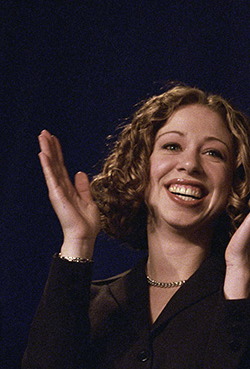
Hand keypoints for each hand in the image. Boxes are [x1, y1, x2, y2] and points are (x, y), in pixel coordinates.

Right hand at [38, 130, 100, 258]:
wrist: (84, 236)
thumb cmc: (86, 223)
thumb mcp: (89, 200)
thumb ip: (83, 187)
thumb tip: (80, 172)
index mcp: (68, 188)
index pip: (62, 166)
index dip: (58, 152)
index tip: (55, 139)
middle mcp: (61, 187)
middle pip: (54, 163)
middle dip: (50, 147)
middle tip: (44, 132)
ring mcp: (57, 190)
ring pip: (51, 167)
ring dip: (47, 151)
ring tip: (42, 137)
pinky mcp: (57, 195)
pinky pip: (51, 177)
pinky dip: (47, 165)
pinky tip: (43, 154)